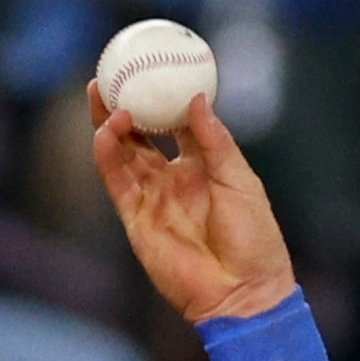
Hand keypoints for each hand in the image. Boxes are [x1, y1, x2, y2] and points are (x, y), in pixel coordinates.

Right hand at [88, 86, 296, 325]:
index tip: (152, 68)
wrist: (244, 292)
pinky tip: (107, 131)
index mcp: (203, 168)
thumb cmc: (255, 240)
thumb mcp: (241, 182)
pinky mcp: (136, 219)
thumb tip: (196, 99)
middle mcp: (174, 180)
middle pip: (140, 135)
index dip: (161, 97)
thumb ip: (215, 141)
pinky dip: (107, 154)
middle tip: (111, 74)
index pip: (176, 125)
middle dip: (122, 105)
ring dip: (110, 124)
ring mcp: (152, 198)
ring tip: (104, 95)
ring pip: (122, 154)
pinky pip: (116, 181)